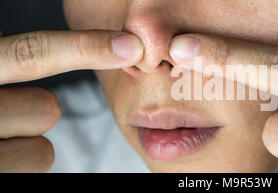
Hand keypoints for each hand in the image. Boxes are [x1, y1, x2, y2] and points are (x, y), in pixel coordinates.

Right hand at [0, 30, 143, 171]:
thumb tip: (12, 33)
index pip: (31, 54)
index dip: (85, 47)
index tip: (129, 45)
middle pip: (46, 109)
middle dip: (34, 110)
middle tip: (2, 112)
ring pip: (43, 147)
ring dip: (25, 142)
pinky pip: (35, 162)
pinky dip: (20, 161)